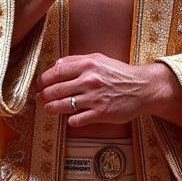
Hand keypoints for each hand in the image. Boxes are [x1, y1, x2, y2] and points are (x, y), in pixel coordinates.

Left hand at [34, 53, 167, 128]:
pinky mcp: (101, 113)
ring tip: (47, 109)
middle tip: (38, 99)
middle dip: (43, 96)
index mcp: (87, 65)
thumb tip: (55, 65)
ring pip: (63, 105)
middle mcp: (89, 80)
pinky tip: (69, 120)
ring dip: (51, 108)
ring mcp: (94, 98)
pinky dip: (70, 121)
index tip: (39, 85)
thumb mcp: (99, 59)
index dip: (43, 80)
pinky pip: (78, 120)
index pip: (56, 72)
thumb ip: (76, 60)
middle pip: (56, 90)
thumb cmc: (119, 73)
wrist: (142, 88)